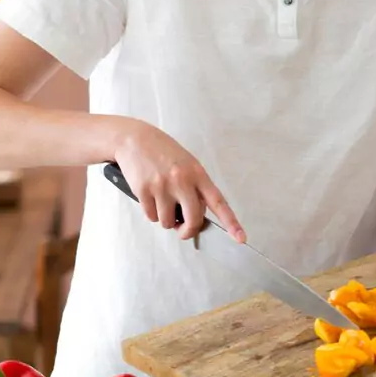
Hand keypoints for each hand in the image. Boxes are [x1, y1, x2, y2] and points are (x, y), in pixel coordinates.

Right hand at [114, 120, 245, 243]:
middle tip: (183, 230)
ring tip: (162, 202)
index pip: (218, 202)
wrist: (134, 139)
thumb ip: (195, 188)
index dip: (231, 222)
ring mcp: (162, 186)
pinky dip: (151, 213)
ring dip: (166, 220)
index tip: (240, 237)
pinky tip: (150, 198)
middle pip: (193, 219)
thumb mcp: (187, 164)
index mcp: (197, 173)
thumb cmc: (163, 152)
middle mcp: (182, 180)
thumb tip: (195, 216)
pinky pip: (151, 217)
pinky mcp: (144, 191)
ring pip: (168, 222)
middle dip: (188, 231)